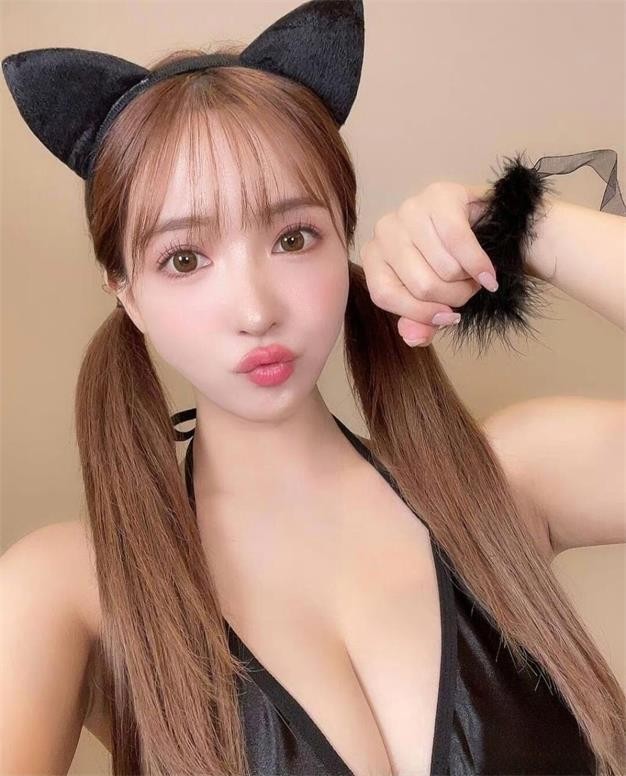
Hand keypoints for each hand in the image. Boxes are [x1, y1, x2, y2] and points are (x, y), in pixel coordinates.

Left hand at [360, 182, 498, 345]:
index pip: (384, 295)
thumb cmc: (453, 262)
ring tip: (473, 274)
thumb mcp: (434, 297)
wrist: (491, 224)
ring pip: (444, 269)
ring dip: (468, 281)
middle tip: (467, 290)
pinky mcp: (440, 195)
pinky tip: (488, 275)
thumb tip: (412, 337)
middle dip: (453, 297)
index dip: (419, 313)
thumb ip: (420, 322)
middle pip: (420, 286)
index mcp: (374, 256)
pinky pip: (460, 243)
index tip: (449, 317)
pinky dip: (479, 266)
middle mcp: (385, 230)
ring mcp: (410, 209)